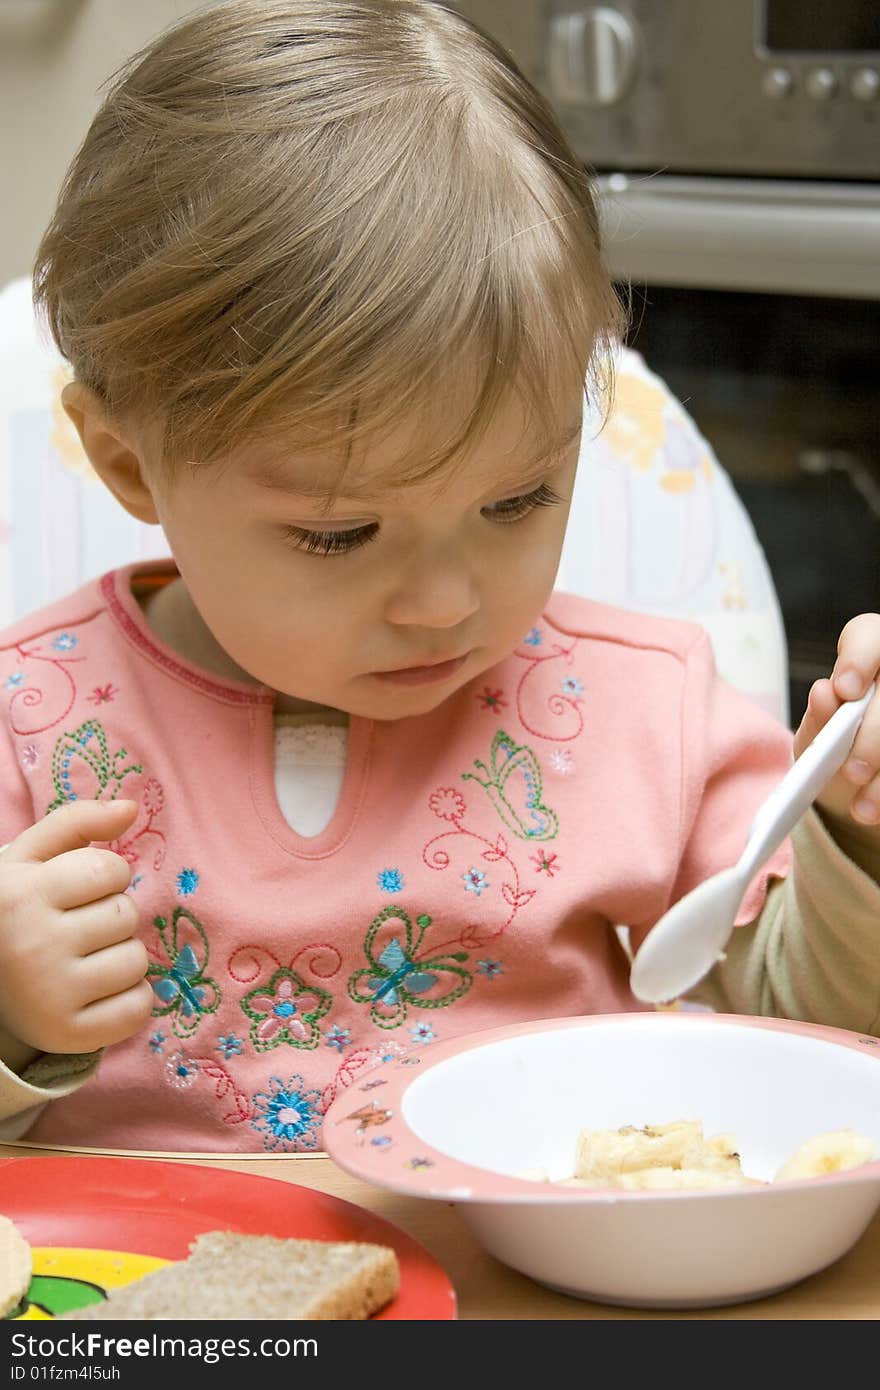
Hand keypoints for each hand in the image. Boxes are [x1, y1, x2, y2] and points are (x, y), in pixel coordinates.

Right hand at [0, 799, 153, 1057]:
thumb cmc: (12, 910)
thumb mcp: (29, 858)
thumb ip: (77, 821)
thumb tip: (131, 807)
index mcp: (23, 896)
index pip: (111, 870)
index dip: (104, 877)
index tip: (77, 891)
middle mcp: (33, 946)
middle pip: (126, 915)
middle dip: (111, 916)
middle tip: (77, 929)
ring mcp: (50, 995)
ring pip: (136, 961)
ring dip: (121, 956)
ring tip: (84, 961)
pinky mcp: (67, 1035)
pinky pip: (138, 1009)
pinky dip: (129, 1000)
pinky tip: (96, 992)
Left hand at [793, 613, 879, 857]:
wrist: (852, 774)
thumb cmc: (834, 738)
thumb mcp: (818, 731)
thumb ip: (819, 714)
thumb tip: (826, 693)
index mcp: (869, 651)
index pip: (869, 634)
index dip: (859, 659)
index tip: (843, 691)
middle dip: (874, 736)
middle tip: (850, 771)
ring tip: (861, 809)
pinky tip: (875, 810)